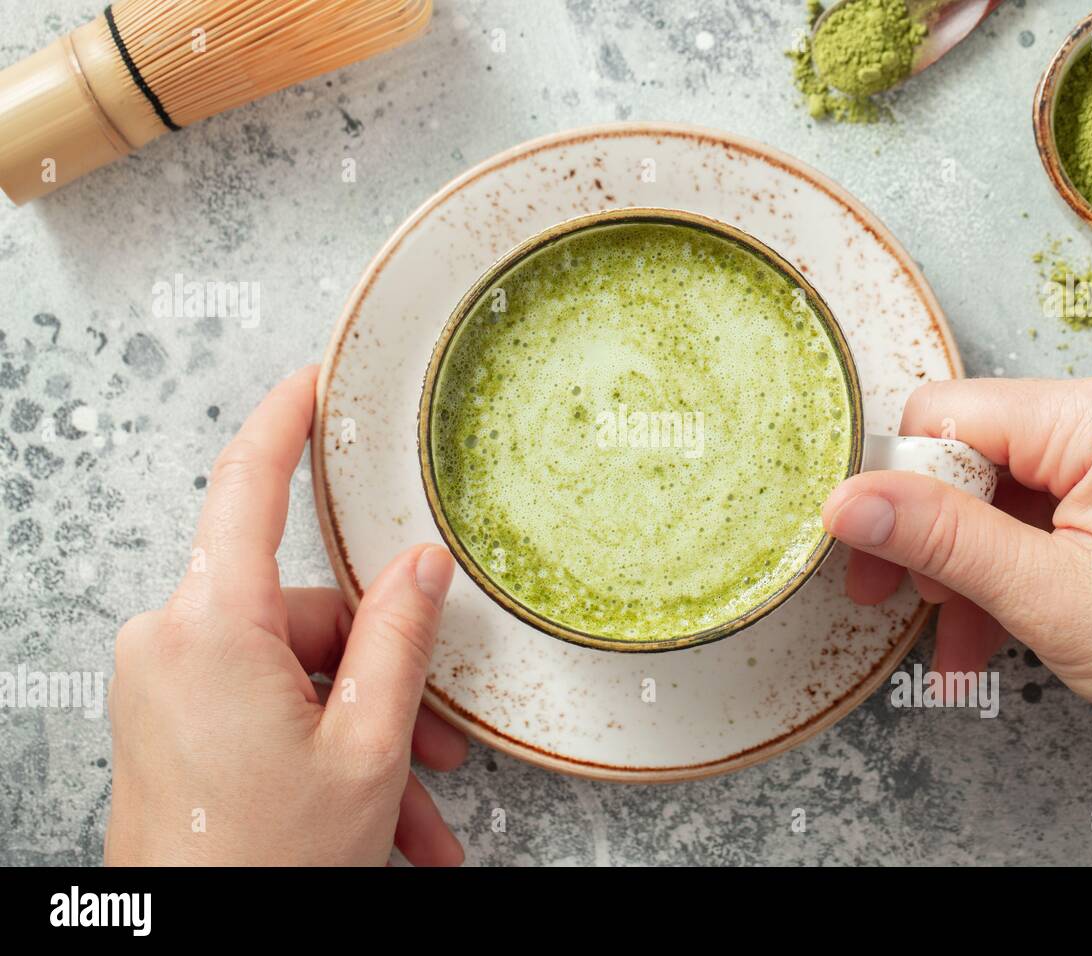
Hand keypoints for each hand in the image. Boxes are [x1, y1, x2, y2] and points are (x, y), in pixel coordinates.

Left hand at [105, 366, 466, 864]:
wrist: (194, 949)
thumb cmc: (266, 864)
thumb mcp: (365, 745)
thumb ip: (399, 636)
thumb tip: (421, 562)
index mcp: (211, 630)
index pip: (246, 487)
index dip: (285, 421)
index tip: (313, 380)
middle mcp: (171, 642)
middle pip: (303, 612)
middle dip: (379, 675)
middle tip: (435, 743)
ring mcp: (164, 680)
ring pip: (294, 668)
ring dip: (361, 727)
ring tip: (409, 806)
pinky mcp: (167, 714)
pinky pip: (262, 700)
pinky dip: (320, 745)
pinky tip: (374, 814)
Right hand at [823, 374, 1091, 787]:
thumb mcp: (1046, 596)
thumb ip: (940, 538)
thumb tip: (848, 501)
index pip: (948, 415)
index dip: (901, 485)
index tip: (877, 554)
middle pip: (974, 452)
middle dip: (933, 536)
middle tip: (897, 602)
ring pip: (1003, 489)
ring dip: (969, 565)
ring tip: (958, 639)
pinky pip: (1044, 508)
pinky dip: (1012, 563)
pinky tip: (992, 626)